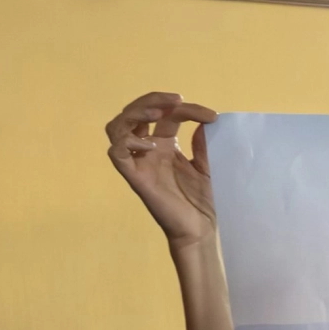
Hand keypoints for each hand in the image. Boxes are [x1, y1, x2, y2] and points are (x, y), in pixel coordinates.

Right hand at [105, 92, 218, 244]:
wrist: (201, 230)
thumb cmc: (203, 201)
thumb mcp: (209, 165)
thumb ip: (204, 143)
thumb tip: (206, 119)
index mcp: (165, 144)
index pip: (165, 114)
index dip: (184, 108)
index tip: (211, 116)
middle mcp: (147, 150)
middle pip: (133, 113)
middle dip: (151, 100)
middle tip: (176, 100)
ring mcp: (139, 163)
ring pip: (117, 127)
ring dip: (134, 114)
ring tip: (157, 114)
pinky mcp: (135, 178)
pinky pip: (117, 154)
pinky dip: (128, 143)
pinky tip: (151, 145)